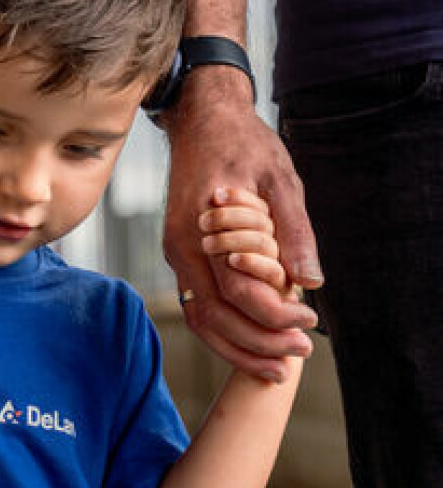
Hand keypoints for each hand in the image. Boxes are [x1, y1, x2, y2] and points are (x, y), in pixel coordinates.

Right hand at [162, 72, 322, 380]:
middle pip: (214, 317)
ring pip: (201, 319)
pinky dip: (223, 332)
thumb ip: (294, 230)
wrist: (202, 120)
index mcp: (204, 230)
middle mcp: (181, 249)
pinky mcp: (180, 258)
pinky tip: (251, 343)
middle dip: (256, 344)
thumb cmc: (244, 144)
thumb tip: (311, 281)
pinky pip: (198, 306)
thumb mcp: (280, 178)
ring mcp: (176, 255)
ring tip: (274, 366)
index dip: (274, 314)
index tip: (310, 322)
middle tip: (295, 359)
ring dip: (238, 348)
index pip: (238, 291)